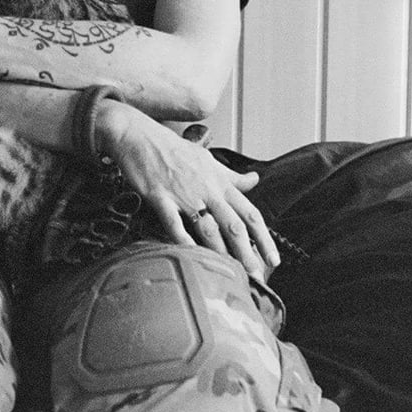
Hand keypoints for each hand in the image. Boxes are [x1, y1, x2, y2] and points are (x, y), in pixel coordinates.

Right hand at [95, 99, 277, 280]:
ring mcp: (183, 194)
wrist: (138, 136)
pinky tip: (190, 255)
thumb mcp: (207, 159)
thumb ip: (232, 176)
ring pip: (208, 228)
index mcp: (219, 181)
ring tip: (231, 274)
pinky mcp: (160, 197)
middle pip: (233, 225)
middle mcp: (206, 189)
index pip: (249, 212)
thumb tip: (255, 180)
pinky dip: (183, 240)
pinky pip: (173, 223)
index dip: (264, 238)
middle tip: (256, 276)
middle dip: (248, 253)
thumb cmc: (172, 149)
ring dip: (222, 253)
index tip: (273, 259)